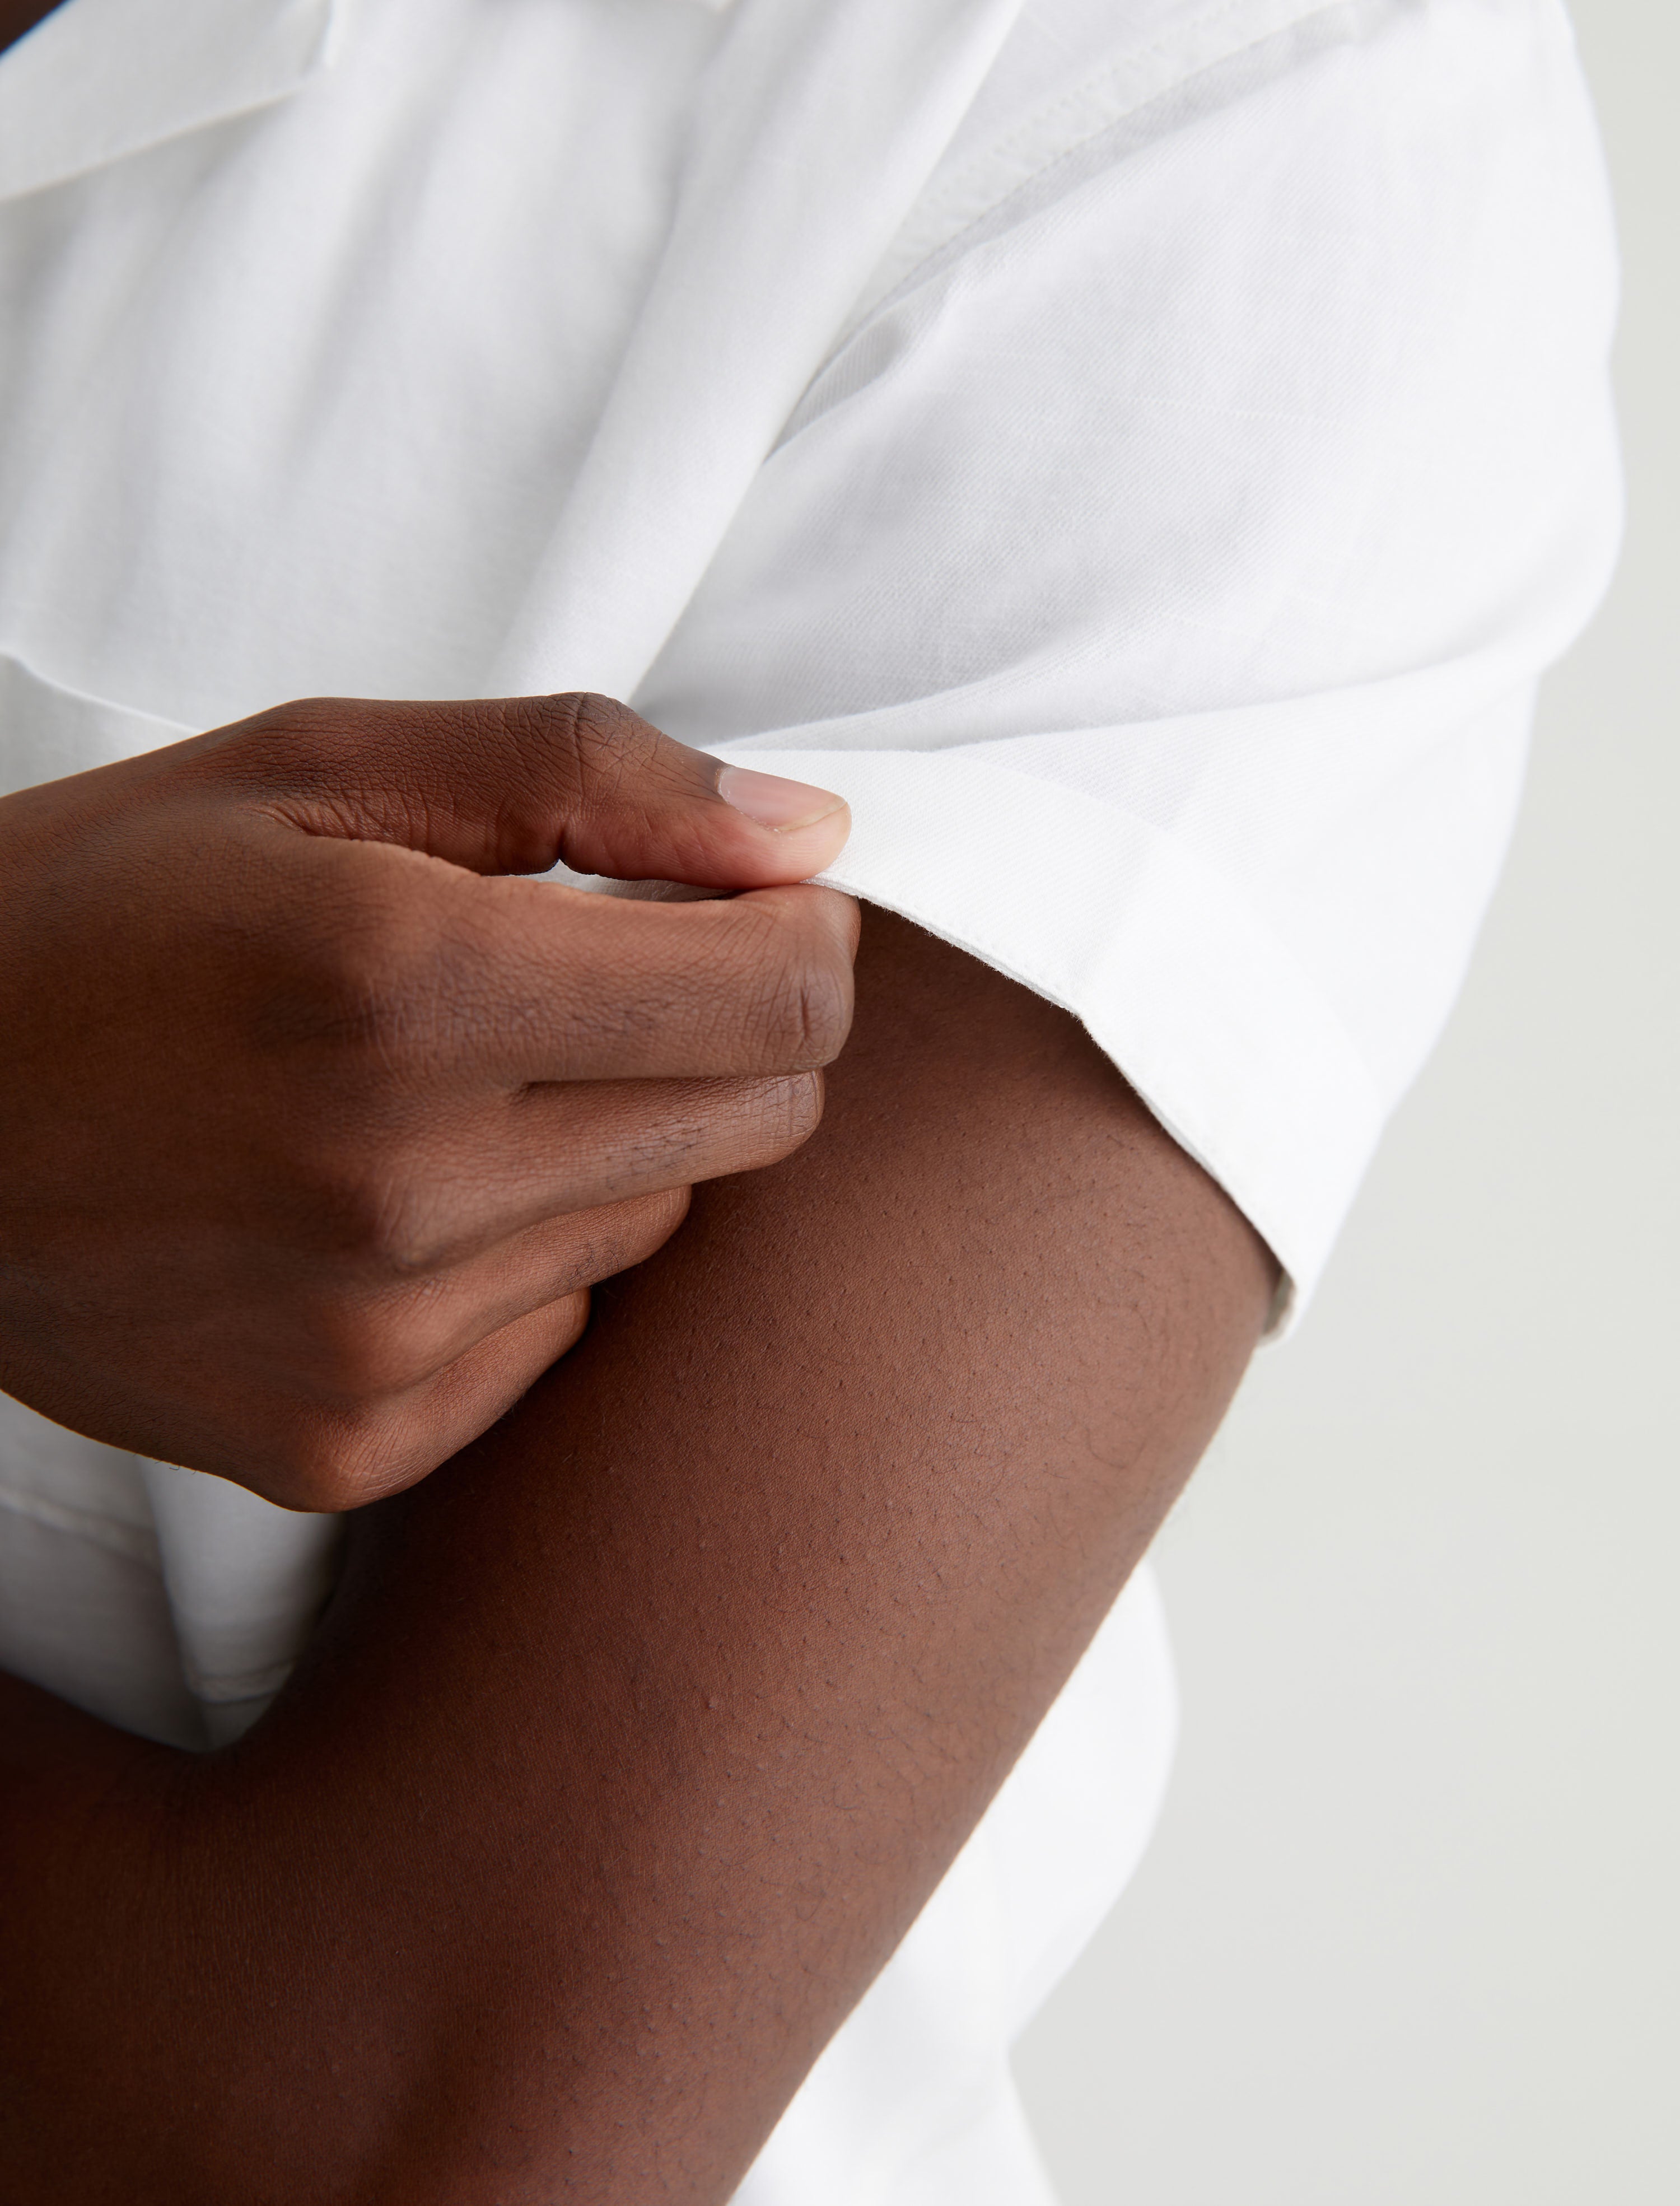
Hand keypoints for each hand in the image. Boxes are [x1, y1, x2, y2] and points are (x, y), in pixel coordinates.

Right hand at [0, 691, 855, 1508]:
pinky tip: (379, 1199)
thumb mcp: (316, 763)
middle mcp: (406, 1190)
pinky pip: (551, 1335)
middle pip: (757, 1121)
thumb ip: (588, 776)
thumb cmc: (95, 909)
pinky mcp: (345, 1442)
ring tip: (438, 1083)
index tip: (745, 902)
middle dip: (724, 1028)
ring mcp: (375, 1343)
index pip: (786, 999)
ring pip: (653, 1224)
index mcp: (408, 985)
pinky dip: (514, 1254)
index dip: (803, 936)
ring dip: (605, 1135)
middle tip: (594, 973)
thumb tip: (813, 840)